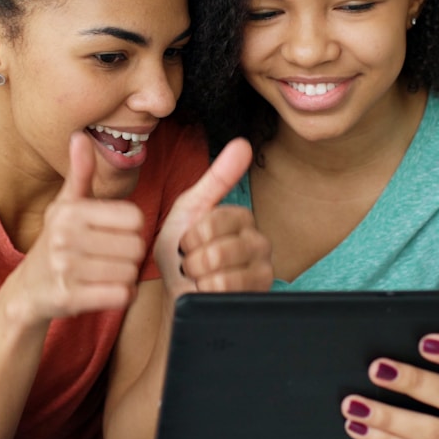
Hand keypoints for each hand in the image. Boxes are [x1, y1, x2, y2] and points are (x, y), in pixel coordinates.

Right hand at [7, 132, 146, 324]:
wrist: (28, 289)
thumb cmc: (56, 242)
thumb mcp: (66, 206)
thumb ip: (80, 173)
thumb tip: (79, 137)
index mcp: (71, 211)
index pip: (134, 217)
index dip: (131, 229)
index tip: (114, 233)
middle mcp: (65, 237)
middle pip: (136, 246)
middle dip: (130, 255)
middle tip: (111, 257)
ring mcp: (65, 269)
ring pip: (130, 273)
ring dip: (125, 276)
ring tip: (106, 273)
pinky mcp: (69, 299)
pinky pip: (121, 295)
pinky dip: (121, 295)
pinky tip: (106, 290)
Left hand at [156, 138, 271, 295]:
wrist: (176, 295)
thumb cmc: (181, 253)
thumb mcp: (188, 210)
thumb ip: (217, 178)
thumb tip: (243, 143)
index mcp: (240, 218)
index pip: (215, 220)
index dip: (192, 235)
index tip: (187, 241)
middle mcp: (258, 241)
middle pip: (219, 249)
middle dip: (194, 260)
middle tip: (193, 263)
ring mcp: (262, 269)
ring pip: (224, 272)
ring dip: (199, 278)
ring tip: (200, 277)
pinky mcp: (260, 294)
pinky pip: (228, 292)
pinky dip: (207, 293)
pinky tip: (209, 292)